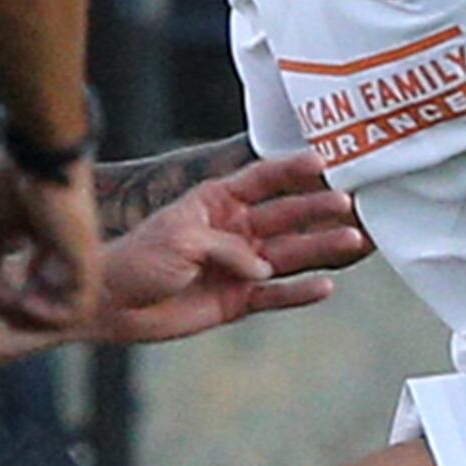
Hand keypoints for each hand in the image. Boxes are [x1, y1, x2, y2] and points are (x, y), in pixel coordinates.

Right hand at [0, 149, 103, 331]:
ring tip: (8, 300)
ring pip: (62, 307)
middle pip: (48, 297)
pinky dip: (48, 315)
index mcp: (46, 238)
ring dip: (30, 315)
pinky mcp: (88, 261)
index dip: (5, 296)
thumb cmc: (13, 181)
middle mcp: (66, 249)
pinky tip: (24, 302)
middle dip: (15, 310)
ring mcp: (80, 256)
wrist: (39, 155)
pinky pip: (77, 308)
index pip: (34, 281)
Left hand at [96, 151, 371, 345]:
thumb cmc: (138, 259)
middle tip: (352, 205)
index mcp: (219, 202)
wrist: (109, 305)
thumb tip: (263, 268)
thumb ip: (226, 248)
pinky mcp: (239, 300)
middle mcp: (237, 230)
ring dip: (323, 248)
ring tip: (356, 241)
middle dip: (320, 209)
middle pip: (288, 216)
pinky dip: (301, 292)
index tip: (326, 159)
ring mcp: (241, 266)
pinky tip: (326, 286)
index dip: (293, 168)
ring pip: (292, 254)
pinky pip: (278, 294)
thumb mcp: (180, 239)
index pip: (263, 179)